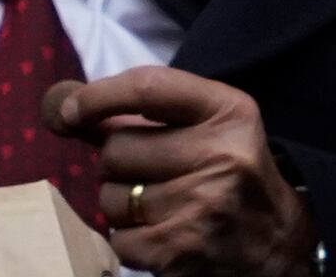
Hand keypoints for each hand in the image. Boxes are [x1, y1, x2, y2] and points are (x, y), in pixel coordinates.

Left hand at [46, 67, 316, 276]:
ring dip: (123, 204)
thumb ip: (138, 114)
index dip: (97, 96)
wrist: (276, 245)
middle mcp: (220, 154)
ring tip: (160, 206)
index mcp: (228, 112)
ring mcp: (201, 205)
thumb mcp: (205, 127)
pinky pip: (118, 238)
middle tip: (151, 174)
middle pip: (117, 148)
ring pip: (112, 197)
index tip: (70, 110)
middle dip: (118, 164)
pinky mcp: (181, 249)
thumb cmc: (229, 175)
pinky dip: (129, 239)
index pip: (146, 88)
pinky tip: (161, 233)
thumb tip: (59, 107)